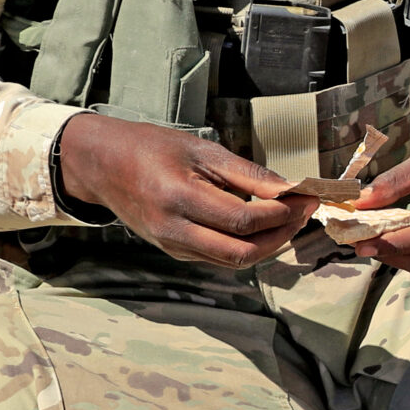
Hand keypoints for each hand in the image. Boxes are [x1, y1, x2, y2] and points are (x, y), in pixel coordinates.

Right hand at [56, 115, 318, 267]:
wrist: (103, 165)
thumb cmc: (152, 148)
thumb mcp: (200, 149)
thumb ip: (246, 173)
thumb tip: (289, 188)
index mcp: (179, 198)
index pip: (243, 219)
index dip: (281, 213)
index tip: (306, 197)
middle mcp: (174, 230)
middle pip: (242, 252)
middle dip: (281, 235)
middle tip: (303, 212)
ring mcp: (172, 246)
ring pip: (233, 261)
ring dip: (268, 244)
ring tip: (288, 218)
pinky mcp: (174, 252)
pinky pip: (219, 258)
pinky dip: (246, 246)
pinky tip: (261, 226)